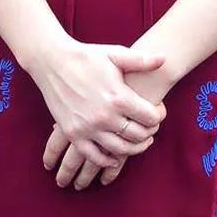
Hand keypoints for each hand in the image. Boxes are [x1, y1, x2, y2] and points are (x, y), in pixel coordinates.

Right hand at [28, 39, 168, 190]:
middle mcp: (105, 116)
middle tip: (151, 128)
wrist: (52, 62)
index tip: (158, 111)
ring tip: (139, 142)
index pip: (151, 118)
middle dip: (150, 132)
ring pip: (120, 149)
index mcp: (119, 97)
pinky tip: (114, 159)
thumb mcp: (115, 55)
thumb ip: (141, 61)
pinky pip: (94, 156)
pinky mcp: (73, 133)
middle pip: (138, 135)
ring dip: (134, 149)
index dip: (160, 115)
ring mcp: (88, 127)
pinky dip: (107, 161)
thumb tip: (164, 58)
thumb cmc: (86, 56)